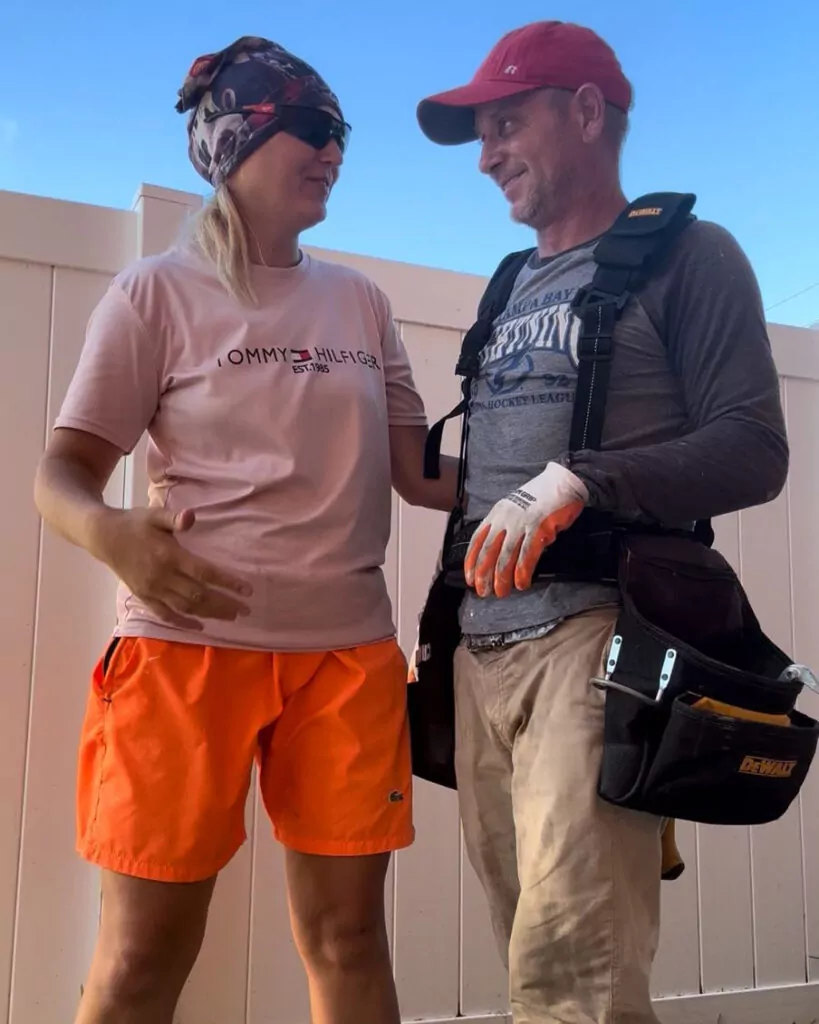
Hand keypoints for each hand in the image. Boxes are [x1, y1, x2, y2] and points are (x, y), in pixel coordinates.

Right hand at [93, 507, 252, 629]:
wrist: (103, 537)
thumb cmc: (134, 523)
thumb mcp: (154, 515)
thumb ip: (174, 518)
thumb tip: (191, 517)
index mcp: (169, 555)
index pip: (204, 572)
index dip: (226, 582)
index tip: (246, 590)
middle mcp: (162, 576)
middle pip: (198, 594)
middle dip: (224, 603)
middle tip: (245, 610)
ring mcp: (152, 589)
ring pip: (185, 607)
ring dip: (209, 613)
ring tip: (230, 616)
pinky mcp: (143, 597)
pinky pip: (164, 614)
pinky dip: (182, 622)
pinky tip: (199, 626)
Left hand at [464, 463, 587, 598]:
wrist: (562, 483)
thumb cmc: (538, 500)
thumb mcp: (513, 511)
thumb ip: (505, 530)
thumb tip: (498, 557)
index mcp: (496, 515)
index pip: (477, 541)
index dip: (472, 562)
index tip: (470, 579)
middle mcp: (504, 519)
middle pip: (489, 551)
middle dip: (484, 574)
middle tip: (483, 592)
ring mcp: (521, 524)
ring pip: (506, 555)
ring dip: (502, 577)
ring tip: (501, 592)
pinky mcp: (538, 528)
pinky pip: (527, 554)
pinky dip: (522, 571)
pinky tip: (521, 583)